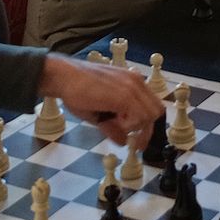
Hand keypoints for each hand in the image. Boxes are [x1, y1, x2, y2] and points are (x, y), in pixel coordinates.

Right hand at [39, 55, 163, 145]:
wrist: (63, 77)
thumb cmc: (77, 91)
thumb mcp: (99, 113)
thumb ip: (113, 127)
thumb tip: (124, 142)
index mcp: (132, 82)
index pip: (152, 105)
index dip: (148, 124)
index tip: (139, 140)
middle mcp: (136, 82)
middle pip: (156, 111)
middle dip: (146, 130)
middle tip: (133, 142)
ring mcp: (132, 87)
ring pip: (150, 115)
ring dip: (136, 127)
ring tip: (115, 125)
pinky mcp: (124, 95)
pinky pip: (138, 117)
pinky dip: (130, 125)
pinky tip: (114, 122)